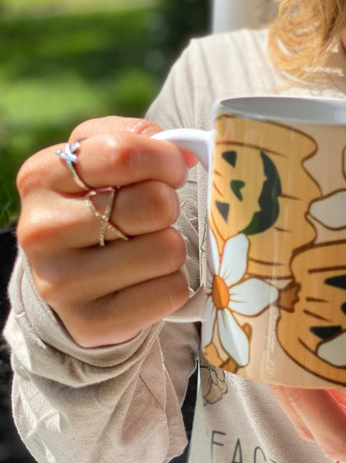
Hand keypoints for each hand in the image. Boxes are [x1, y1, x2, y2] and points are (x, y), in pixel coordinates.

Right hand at [16, 116, 196, 346]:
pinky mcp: (91, 323)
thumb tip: (187, 150)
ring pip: (167, 250)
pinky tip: (147, 281)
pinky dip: (172, 284)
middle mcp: (41, 230)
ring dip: (170, 248)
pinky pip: (170, 291)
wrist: (71, 282)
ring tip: (145, 249)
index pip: (123, 154)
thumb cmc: (96, 208)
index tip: (173, 171)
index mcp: (40, 177)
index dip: (165, 160)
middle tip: (154, 216)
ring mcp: (61, 283)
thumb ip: (136, 139)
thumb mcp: (98, 162)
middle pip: (154, 204)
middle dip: (168, 207)